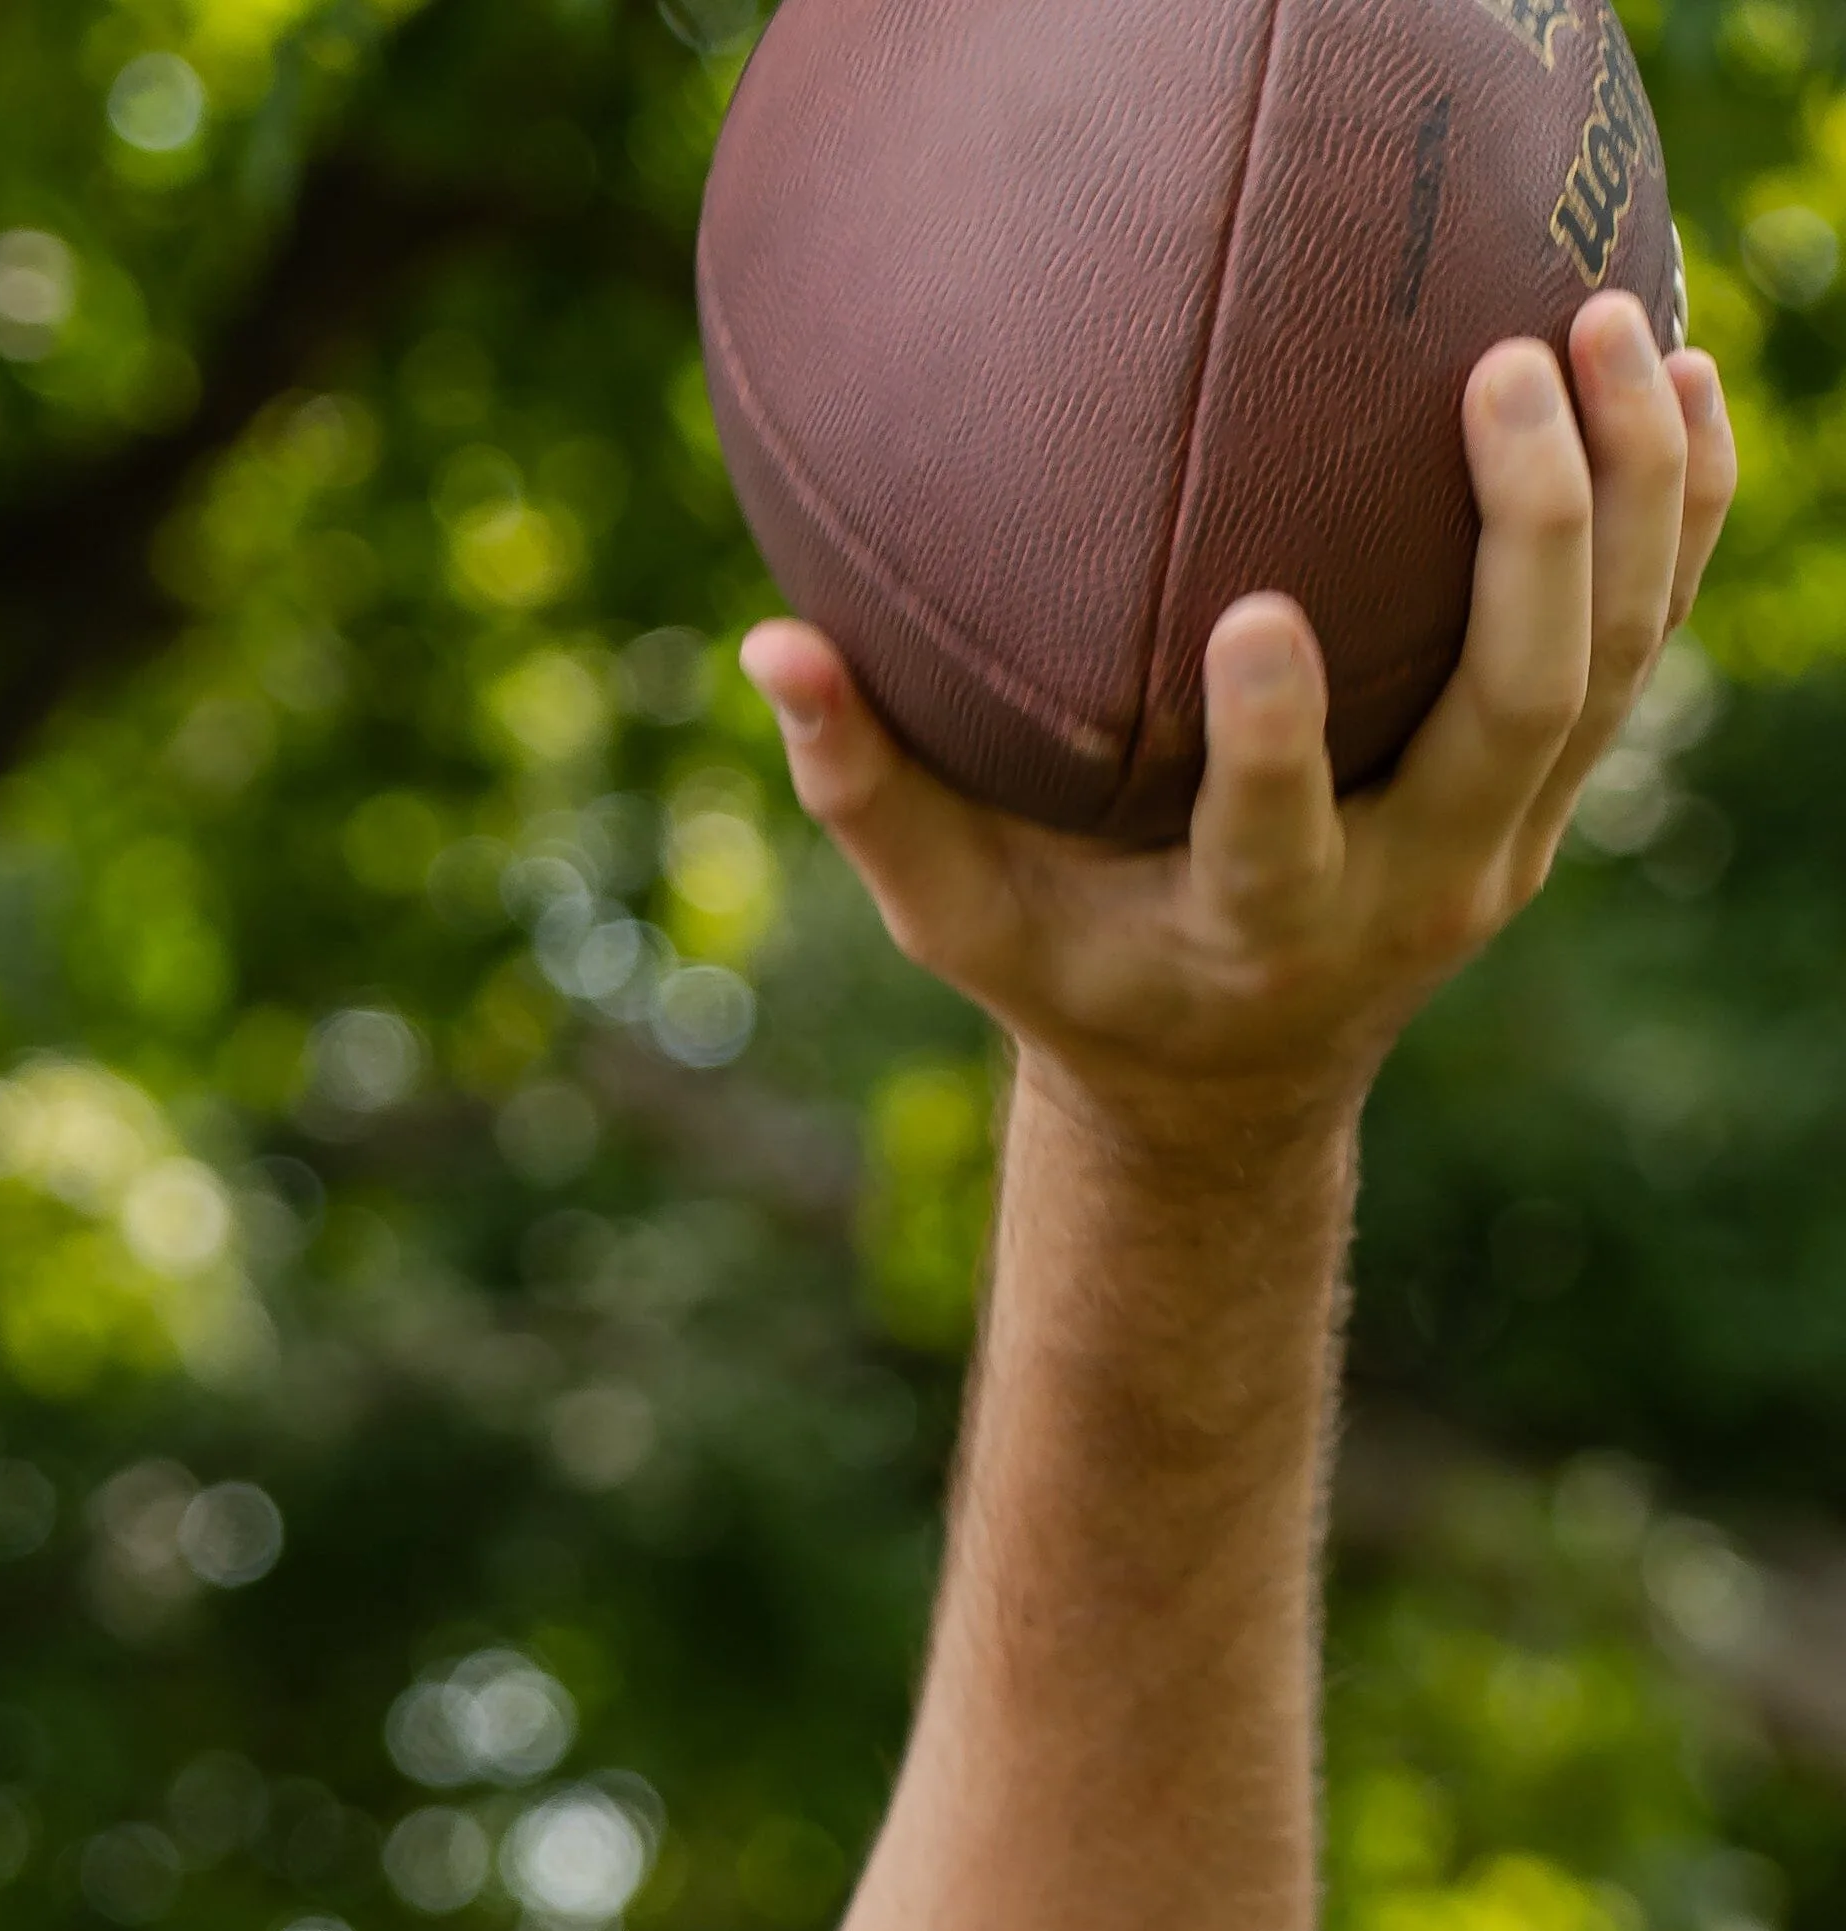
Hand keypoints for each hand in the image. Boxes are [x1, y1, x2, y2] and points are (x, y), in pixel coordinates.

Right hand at [739, 291, 1733, 1162]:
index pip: (1279, 842)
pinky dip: (1678, 510)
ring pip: (1611, 665)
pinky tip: (1682, 376)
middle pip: (1514, 719)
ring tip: (1614, 326)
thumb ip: (869, 788)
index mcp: (1250, 932)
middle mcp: (1406, 893)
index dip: (1281, 741)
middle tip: (1501, 372)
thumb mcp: (954, 916)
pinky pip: (1650, 640)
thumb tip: (772, 644)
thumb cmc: (1067, 970)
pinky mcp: (1554, 793)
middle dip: (1528, 543)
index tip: (1264, 616)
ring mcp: (1503, 842)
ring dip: (1628, 493)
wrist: (1230, 1081)